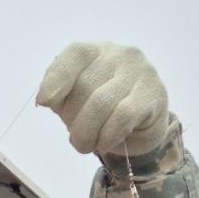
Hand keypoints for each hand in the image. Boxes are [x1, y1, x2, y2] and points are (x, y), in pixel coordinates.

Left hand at [36, 42, 168, 157]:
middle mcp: (118, 55)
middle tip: (77, 138)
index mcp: (95, 52)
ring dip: (88, 133)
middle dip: (74, 120)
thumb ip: (60, 96)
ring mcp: (139, 71)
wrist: (142, 126)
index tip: (44, 102)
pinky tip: (105, 143)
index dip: (57, 78)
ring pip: (102, 103)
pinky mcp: (153, 94)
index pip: (75, 54)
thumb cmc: (102, 112)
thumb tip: (45, 98)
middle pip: (85, 86)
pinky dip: (108, 135)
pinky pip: (123, 116)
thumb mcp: (75, 101)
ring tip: (87, 145)